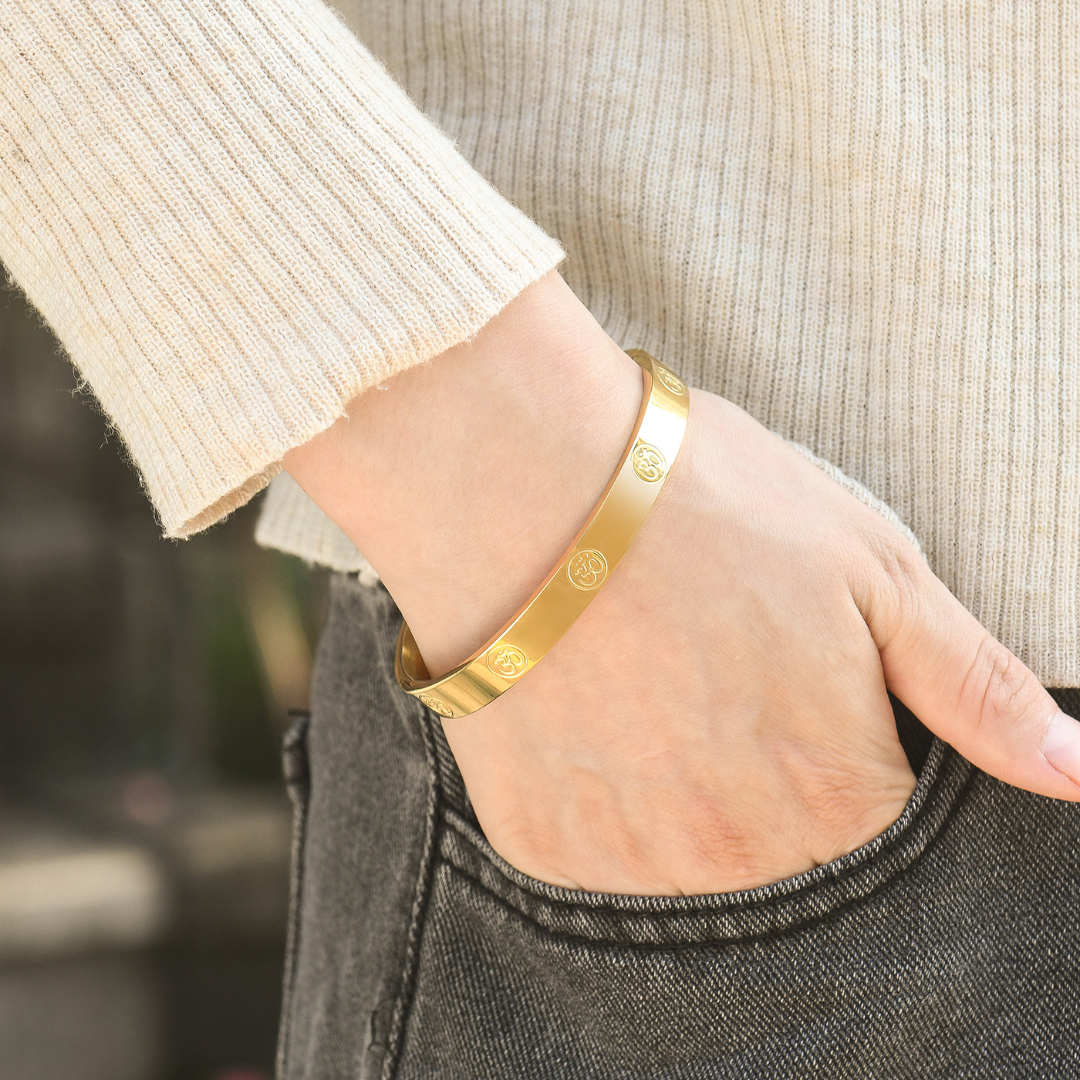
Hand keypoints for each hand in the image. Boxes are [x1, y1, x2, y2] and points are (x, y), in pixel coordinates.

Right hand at [443, 390, 1079, 892]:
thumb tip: (1079, 773)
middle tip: (710, 663)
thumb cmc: (706, 506)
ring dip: (676, 781)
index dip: (842, 734)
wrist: (522, 479)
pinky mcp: (541, 845)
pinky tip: (585, 703)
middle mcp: (737, 861)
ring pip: (686, 857)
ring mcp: (628, 865)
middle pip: (782, 850)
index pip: (881, 822)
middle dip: (760, 763)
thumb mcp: (872, 571)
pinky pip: (594, 845)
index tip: (790, 671)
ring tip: (644, 675)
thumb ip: (978, 688)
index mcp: (839, 800)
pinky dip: (596, 785)